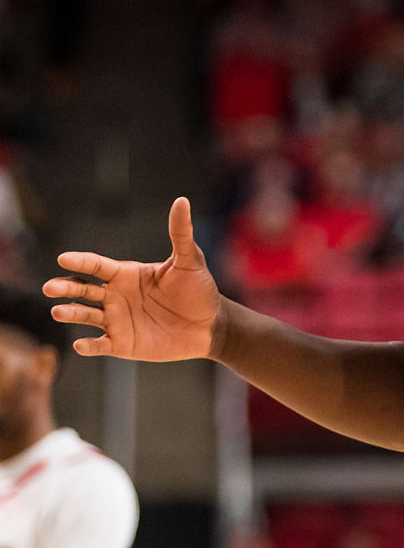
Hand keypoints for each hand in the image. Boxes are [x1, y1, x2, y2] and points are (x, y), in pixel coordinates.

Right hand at [43, 197, 222, 361]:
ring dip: (71, 314)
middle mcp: (115, 296)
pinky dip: (89, 346)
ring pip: (85, 316)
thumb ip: (180, 233)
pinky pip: (100, 345)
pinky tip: (80, 346)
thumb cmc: (199, 291)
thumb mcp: (189, 261)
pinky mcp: (122, 343)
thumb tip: (182, 201)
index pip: (96, 265)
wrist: (210, 326)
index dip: (80, 262)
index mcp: (126, 274)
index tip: (64, 259)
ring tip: (58, 311)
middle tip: (50, 288)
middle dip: (65, 288)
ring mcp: (116, 320)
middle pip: (83, 290)